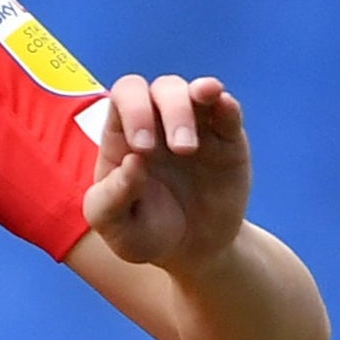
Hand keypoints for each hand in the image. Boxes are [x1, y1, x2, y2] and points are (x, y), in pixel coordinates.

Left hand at [82, 74, 251, 270]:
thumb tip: (132, 162)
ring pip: (192, 91)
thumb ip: (111, 198)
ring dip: (191, 108)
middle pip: (159, 88)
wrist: (192, 251)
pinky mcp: (227, 142)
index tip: (143, 151)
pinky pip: (228, 111)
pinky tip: (224, 104)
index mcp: (124, 135)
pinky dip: (226, 104)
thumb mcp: (116, 227)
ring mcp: (195, 128)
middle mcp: (158, 122)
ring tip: (189, 148)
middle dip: (168, 109)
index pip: (125, 97)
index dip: (134, 110)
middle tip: (179, 151)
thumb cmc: (144, 232)